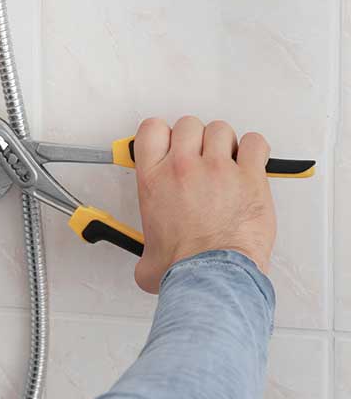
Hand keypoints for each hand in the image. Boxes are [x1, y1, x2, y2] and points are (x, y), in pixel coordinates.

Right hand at [132, 116, 276, 293]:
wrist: (213, 274)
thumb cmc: (184, 265)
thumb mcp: (147, 257)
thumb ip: (144, 252)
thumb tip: (147, 264)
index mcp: (154, 180)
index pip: (151, 129)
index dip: (162, 133)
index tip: (168, 144)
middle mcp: (183, 168)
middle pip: (188, 124)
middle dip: (195, 138)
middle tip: (200, 157)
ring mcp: (217, 169)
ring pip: (220, 130)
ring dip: (224, 143)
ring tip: (227, 162)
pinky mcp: (249, 177)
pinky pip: (254, 143)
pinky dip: (254, 149)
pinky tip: (250, 162)